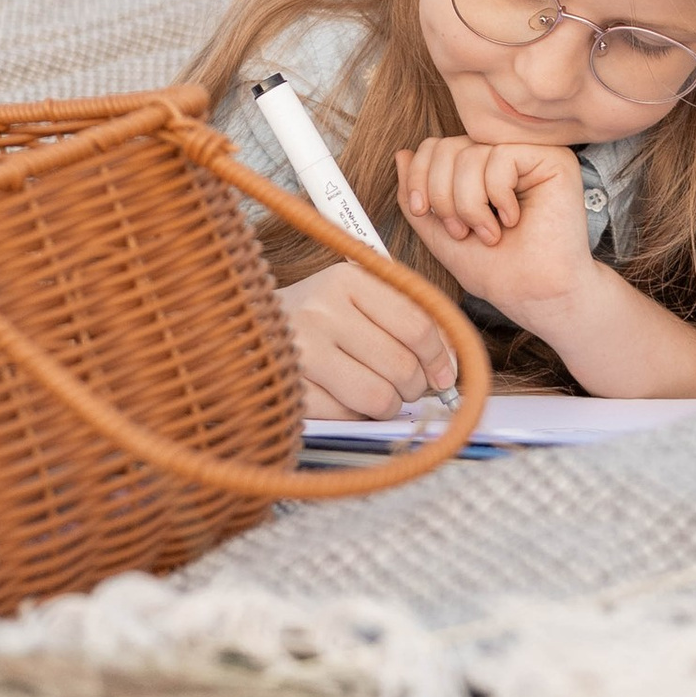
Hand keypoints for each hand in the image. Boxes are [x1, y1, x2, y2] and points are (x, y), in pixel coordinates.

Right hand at [276, 259, 459, 418]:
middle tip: (407, 385)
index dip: (441, 357)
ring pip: (379, 397)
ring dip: (389, 404)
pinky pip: (347, 416)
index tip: (444, 373)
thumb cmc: (316, 317)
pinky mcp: (289, 387)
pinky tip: (343, 396)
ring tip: (377, 392)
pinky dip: (354, 414)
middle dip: (415, 385)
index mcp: (346, 280)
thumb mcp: (358, 299)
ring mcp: (301, 351)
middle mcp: (321, 311)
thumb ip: (407, 320)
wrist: (245, 330)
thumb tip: (450, 368)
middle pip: (402, 366)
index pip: (417, 325)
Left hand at [395, 136, 592, 328]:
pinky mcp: (552, 158)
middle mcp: (502, 155)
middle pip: (447, 147)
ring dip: (470, 204)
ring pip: (470, 154)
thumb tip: (402, 153)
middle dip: (442, 196)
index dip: (420, 177)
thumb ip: (417, 194)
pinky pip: (500, 157)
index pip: (434, 148)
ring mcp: (527, 154)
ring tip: (489, 232)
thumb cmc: (495, 270)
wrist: (535, 295)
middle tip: (462, 231)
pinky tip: (513, 219)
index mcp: (478, 169)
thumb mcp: (439, 232)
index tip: (422, 211)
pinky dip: (497, 195)